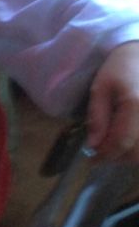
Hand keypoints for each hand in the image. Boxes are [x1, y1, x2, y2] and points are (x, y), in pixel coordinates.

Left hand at [87, 39, 138, 164]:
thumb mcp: (100, 88)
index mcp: (135, 105)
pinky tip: (128, 141)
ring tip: (114, 146)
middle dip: (118, 157)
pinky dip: (138, 148)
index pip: (122, 142)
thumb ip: (97, 117)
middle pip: (138, 152)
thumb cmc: (120, 68)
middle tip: (101, 153)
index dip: (106, 154)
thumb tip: (93, 145)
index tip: (92, 159)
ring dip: (130, 155)